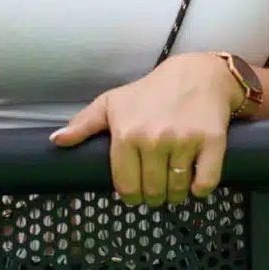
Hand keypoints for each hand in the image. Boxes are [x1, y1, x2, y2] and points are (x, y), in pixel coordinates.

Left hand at [51, 52, 241, 206]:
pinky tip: (196, 181)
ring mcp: (184, 141)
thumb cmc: (151, 91)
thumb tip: (56, 141)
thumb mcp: (113, 102)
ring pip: (177, 190)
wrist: (199, 73)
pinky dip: (200, 189)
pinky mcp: (212, 140)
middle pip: (152, 192)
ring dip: (176, 194)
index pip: (126, 186)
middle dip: (154, 196)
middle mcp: (154, 139)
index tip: (137, 191)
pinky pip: (205, 182)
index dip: (132, 195)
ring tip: (175, 184)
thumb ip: (83, 124)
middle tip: (158, 188)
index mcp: (127, 134)